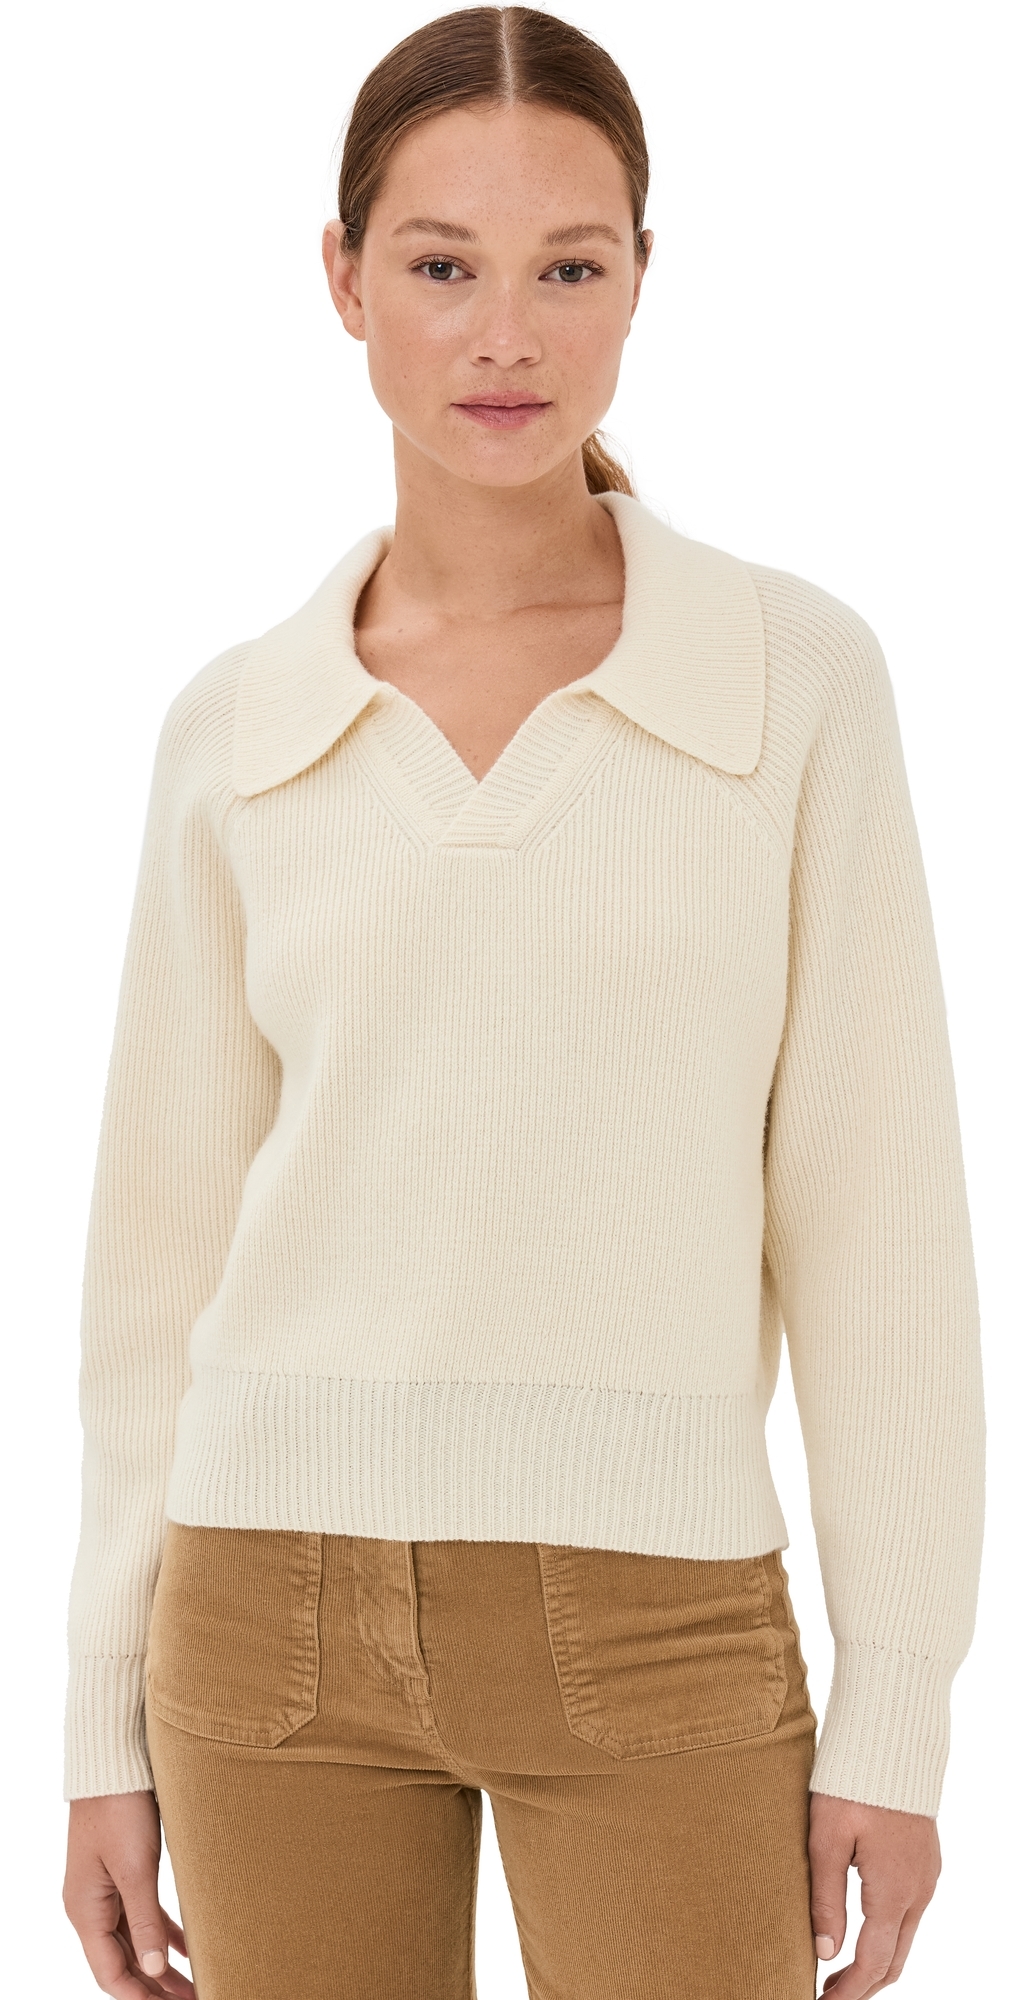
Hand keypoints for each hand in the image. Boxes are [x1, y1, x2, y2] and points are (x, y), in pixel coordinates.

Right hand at [64, 1792, 193, 1997]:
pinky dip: (164, 1934)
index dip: (139, 1998)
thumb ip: (144, 1920)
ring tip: (194, 1987)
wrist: (114, 1760)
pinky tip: (188, 1948)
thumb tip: (153, 1971)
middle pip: (123, 1962)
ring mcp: (107, 1889)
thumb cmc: (119, 1809)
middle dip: (154, 1987)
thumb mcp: (135, 1867)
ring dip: (162, 1965)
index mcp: (85, 1911)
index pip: (110, 1973)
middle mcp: (92, 1906)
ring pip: (136, 1940)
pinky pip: (144, 1914)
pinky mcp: (124, 1871)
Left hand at [809, 1791, 940, 1995]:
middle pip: (895, 1960)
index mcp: (893, 1892)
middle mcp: (918, 1891)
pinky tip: (861, 1928)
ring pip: (904, 1936)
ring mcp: (926, 1876)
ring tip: (837, 1968)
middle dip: (863, 1985)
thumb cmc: (853, 1784)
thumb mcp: (826, 1840)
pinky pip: (910, 1911)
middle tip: (828, 1995)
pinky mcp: (925, 1860)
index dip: (848, 1992)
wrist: (893, 1740)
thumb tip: (824, 1952)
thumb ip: (825, 1899)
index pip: (873, 1962)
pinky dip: (887, 1933)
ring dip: (875, 1960)